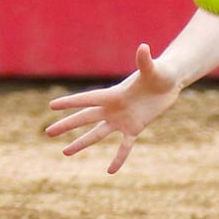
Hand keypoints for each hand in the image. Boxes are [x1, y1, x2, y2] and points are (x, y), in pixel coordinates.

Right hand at [46, 43, 180, 172]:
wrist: (170, 82)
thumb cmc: (161, 72)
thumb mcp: (153, 69)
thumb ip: (145, 61)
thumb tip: (144, 48)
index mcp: (114, 94)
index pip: (88, 99)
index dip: (71, 102)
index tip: (51, 106)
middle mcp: (114, 108)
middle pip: (86, 118)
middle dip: (67, 125)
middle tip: (48, 132)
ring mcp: (122, 120)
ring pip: (98, 134)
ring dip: (82, 143)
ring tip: (65, 152)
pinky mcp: (135, 128)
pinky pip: (124, 146)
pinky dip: (118, 158)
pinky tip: (110, 171)